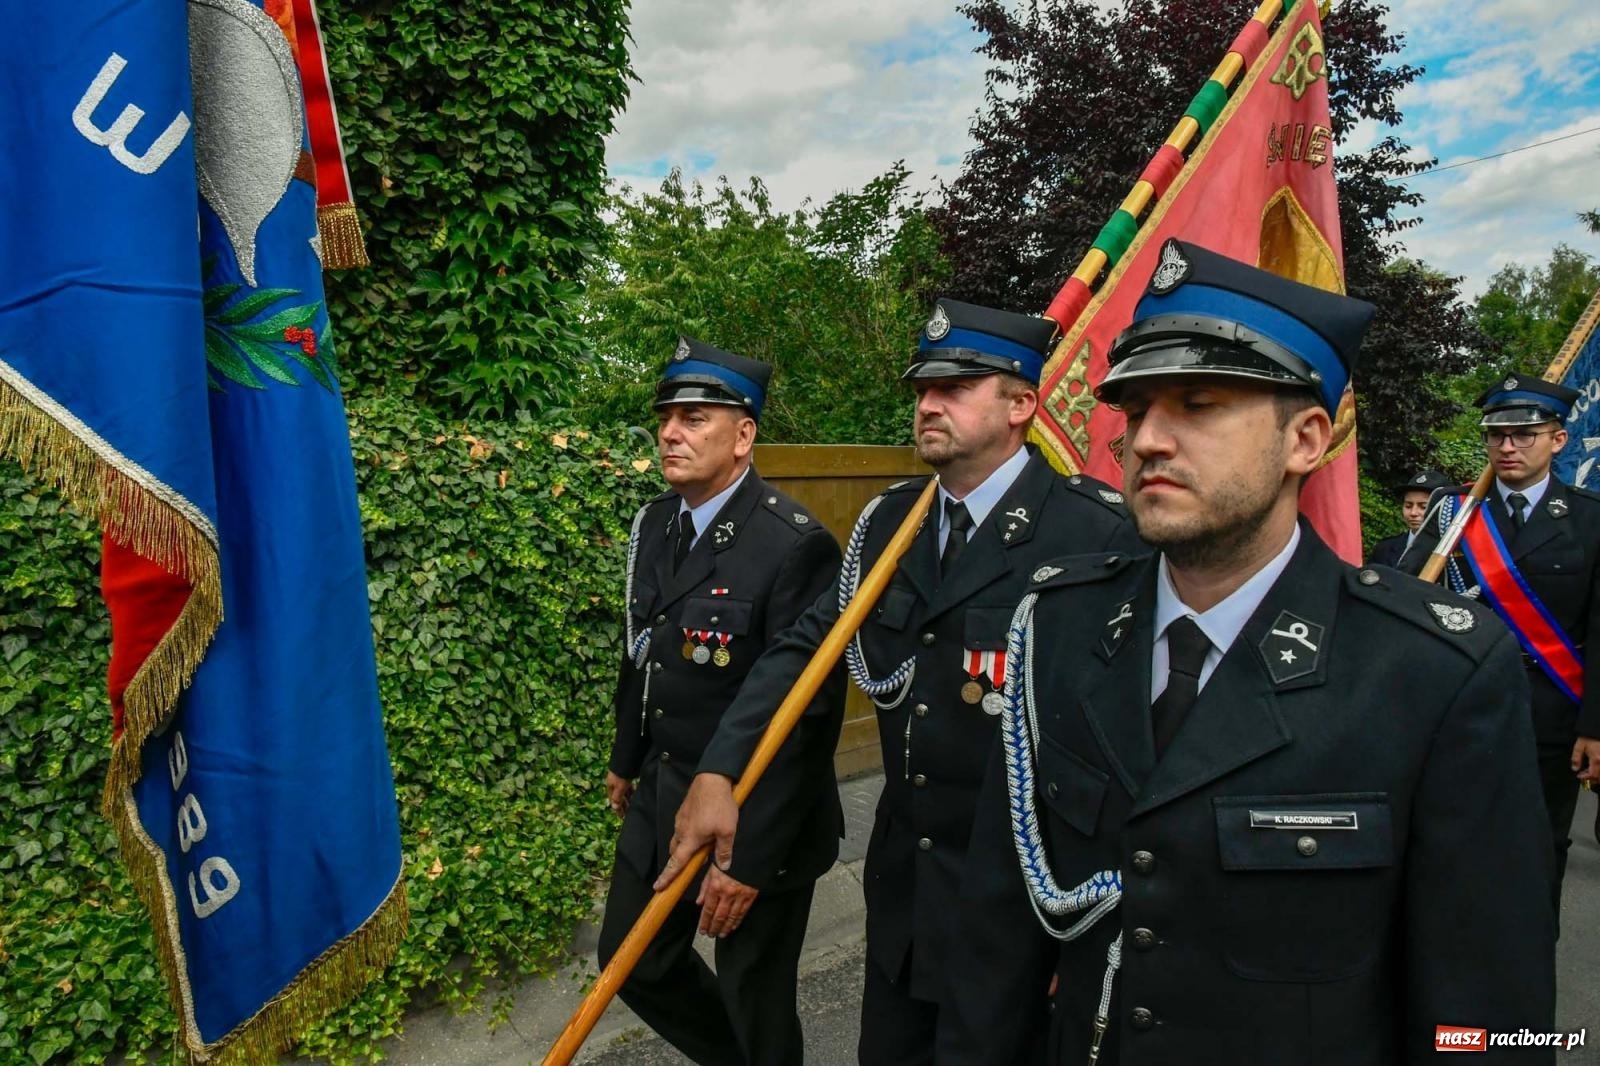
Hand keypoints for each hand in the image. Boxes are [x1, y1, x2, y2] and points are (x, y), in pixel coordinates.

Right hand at [605, 771, 634, 817]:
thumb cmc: (621, 773)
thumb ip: (617, 798)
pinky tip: (636, 794)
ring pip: (625, 792)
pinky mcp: (628, 776)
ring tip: (633, 806)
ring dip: (628, 799)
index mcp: (611, 786)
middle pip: (619, 797)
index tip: (622, 817)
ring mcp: (622, 780)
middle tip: (628, 814)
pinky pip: (630, 787)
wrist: (627, 758)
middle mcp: (615, 783)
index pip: (613, 801)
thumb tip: (614, 807)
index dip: (617, 809)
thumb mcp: (619, 787)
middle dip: (623, 805)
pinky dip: (632, 792)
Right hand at [654, 773, 737, 889]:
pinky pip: (682, 828)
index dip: (666, 877)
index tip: (658, 888)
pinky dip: (688, 835)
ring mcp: (681, 820)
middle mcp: (681, 831)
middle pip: (675, 852)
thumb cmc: (719, 805)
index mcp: (689, 839)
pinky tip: (701, 831)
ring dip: (684, 847)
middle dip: (677, 862)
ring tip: (698, 848)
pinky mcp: (684, 811)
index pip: (675, 864)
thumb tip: (723, 867)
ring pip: (679, 839)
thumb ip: (724, 851)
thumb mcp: (727, 831)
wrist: (712, 778)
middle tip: (684, 869)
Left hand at [696, 865, 757, 937]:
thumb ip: (704, 887)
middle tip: (710, 935)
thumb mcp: (712, 870)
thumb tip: (699, 902)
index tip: (702, 930)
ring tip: (721, 934)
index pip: (708, 909)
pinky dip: (737, 921)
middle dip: (714, 928)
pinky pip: (742, 912)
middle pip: (719, 916)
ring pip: (731, 917)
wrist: (748, 855)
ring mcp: (739, 896)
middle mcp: (727, 893)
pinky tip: (733, 927)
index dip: (704, 922)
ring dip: (725, 928)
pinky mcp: (750, 896)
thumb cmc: (727, 861)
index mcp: (715, 886)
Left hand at [1571, 736, 1599, 785]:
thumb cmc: (1588, 737)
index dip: (1585, 777)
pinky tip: (1595, 767)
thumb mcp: (1579, 746)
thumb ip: (1576, 758)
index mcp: (1596, 759)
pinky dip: (1599, 771)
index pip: (1592, 774)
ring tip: (1589, 772)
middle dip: (1592, 779)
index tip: (1579, 776)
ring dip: (1597, 776)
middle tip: (1584, 776)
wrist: (1596, 730)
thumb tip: (1575, 768)